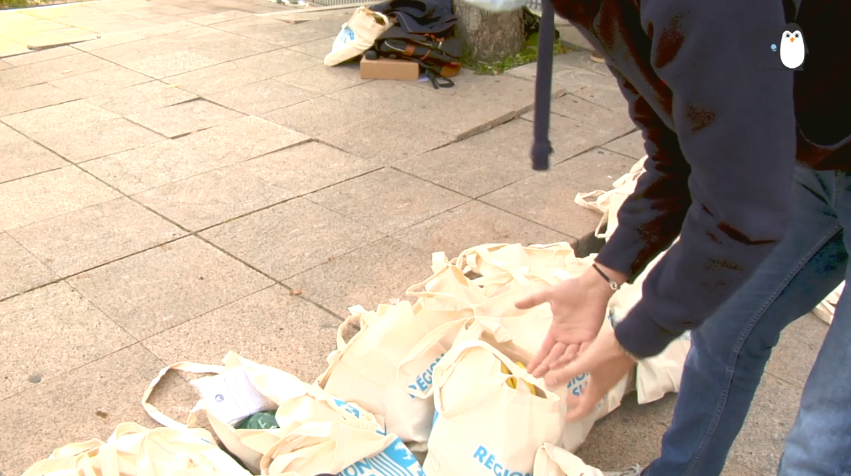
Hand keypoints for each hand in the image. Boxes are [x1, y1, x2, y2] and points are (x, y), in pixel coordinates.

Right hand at [515, 262, 625, 377]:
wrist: (591, 286)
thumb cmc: (571, 289)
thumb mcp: (549, 295)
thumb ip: (533, 300)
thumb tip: (515, 304)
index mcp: (557, 330)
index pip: (545, 348)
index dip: (538, 359)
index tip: (529, 370)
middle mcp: (566, 337)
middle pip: (554, 356)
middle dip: (546, 367)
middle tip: (538, 378)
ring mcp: (578, 338)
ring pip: (568, 356)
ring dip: (560, 364)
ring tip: (551, 370)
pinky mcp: (590, 337)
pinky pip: (583, 350)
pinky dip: (576, 357)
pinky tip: (569, 365)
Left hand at [546, 324, 635, 421]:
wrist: (631, 340)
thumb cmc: (607, 353)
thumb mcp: (584, 363)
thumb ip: (566, 373)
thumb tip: (548, 384)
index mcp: (597, 388)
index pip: (585, 408)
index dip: (575, 415)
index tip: (566, 420)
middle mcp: (604, 385)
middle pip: (589, 398)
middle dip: (577, 401)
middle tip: (566, 401)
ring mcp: (610, 375)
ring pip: (593, 387)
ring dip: (582, 390)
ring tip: (572, 386)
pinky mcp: (612, 366)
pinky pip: (596, 378)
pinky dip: (587, 379)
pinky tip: (583, 369)